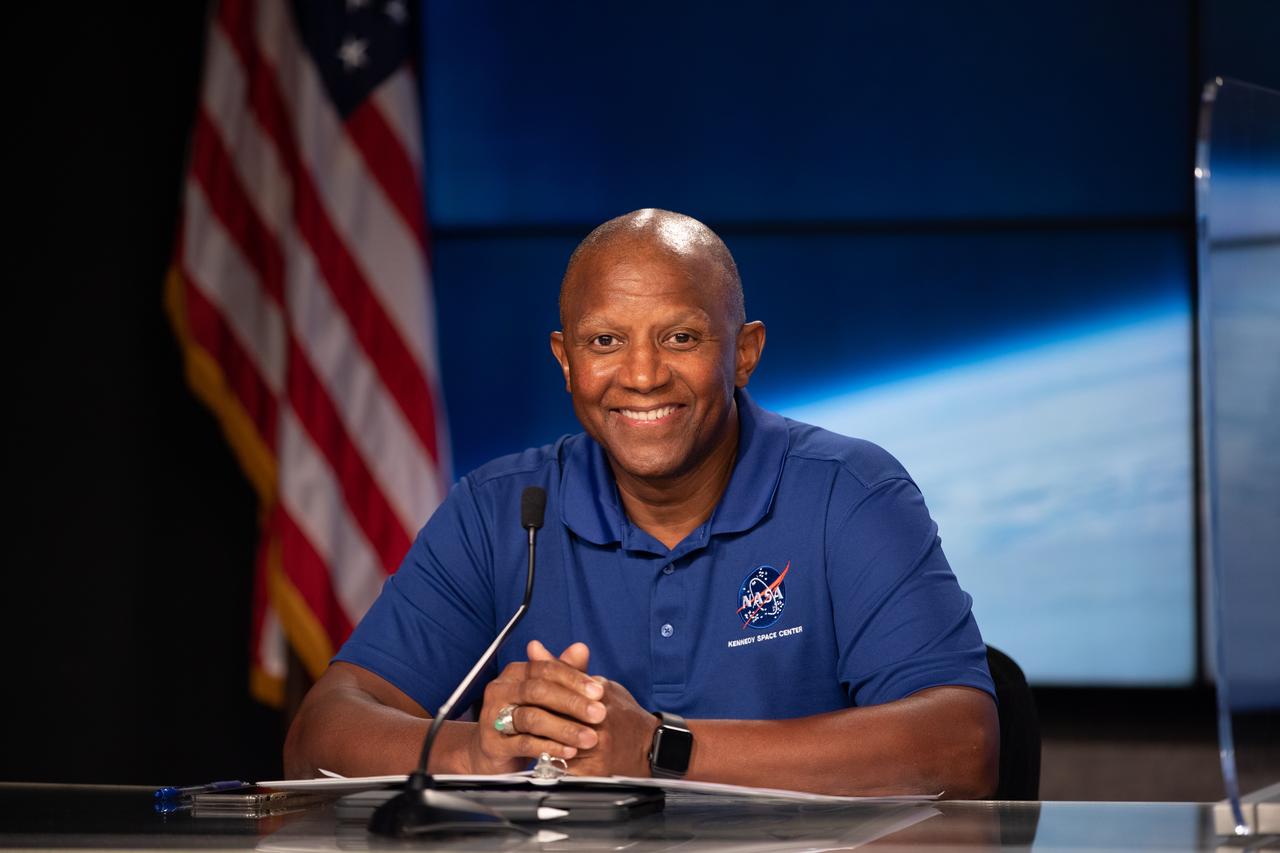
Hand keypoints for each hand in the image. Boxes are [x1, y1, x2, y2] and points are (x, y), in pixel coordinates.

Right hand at [465, 641, 605, 774]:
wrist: (494, 752)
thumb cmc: (525, 718)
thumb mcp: (547, 696)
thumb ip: (564, 673)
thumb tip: (581, 648)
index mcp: (515, 673)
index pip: (545, 668)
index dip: (574, 678)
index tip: (599, 691)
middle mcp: (500, 690)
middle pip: (538, 690)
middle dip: (572, 703)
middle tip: (600, 714)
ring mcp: (492, 717)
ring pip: (532, 718)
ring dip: (565, 728)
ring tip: (589, 737)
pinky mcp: (493, 744)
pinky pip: (524, 744)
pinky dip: (550, 747)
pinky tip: (570, 752)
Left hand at [528, 641, 658, 777]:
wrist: (650, 747)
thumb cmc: (624, 715)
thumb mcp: (600, 685)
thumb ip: (564, 668)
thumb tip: (534, 648)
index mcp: (598, 698)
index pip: (554, 692)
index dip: (533, 695)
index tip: (519, 696)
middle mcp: (598, 724)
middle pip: (550, 720)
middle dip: (530, 719)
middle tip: (512, 718)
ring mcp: (595, 751)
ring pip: (552, 746)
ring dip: (535, 742)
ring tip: (521, 738)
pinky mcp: (591, 774)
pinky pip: (560, 769)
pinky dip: (547, 764)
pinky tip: (536, 759)